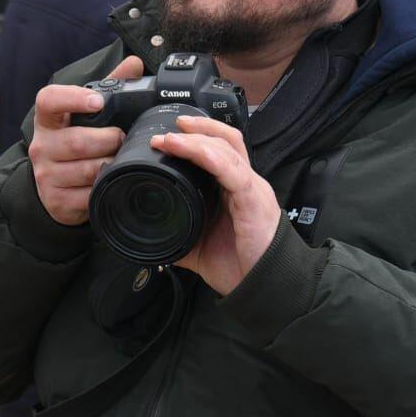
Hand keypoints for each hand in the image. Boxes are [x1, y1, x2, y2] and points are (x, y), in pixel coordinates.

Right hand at [28, 55, 144, 225]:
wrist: (53, 186)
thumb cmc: (74, 141)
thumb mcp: (85, 115)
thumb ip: (108, 88)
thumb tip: (134, 63)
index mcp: (47, 119)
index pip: (49, 100)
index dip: (73, 98)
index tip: (96, 101)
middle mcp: (42, 146)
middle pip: (78, 141)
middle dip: (108, 140)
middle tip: (121, 139)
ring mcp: (46, 175)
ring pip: (87, 170)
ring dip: (110, 164)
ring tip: (118, 159)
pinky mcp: (56, 201)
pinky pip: (89, 195)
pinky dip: (105, 187)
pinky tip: (109, 181)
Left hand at [155, 114, 282, 295]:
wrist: (264, 287)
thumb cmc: (240, 265)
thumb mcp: (199, 247)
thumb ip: (179, 235)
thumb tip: (151, 234)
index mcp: (233, 189)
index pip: (220, 148)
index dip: (197, 136)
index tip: (169, 134)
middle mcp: (245, 182)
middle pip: (226, 139)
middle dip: (196, 129)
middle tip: (167, 130)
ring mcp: (252, 189)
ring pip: (228, 149)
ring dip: (197, 140)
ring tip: (171, 139)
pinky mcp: (255, 200)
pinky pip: (235, 172)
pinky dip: (213, 158)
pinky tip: (196, 152)